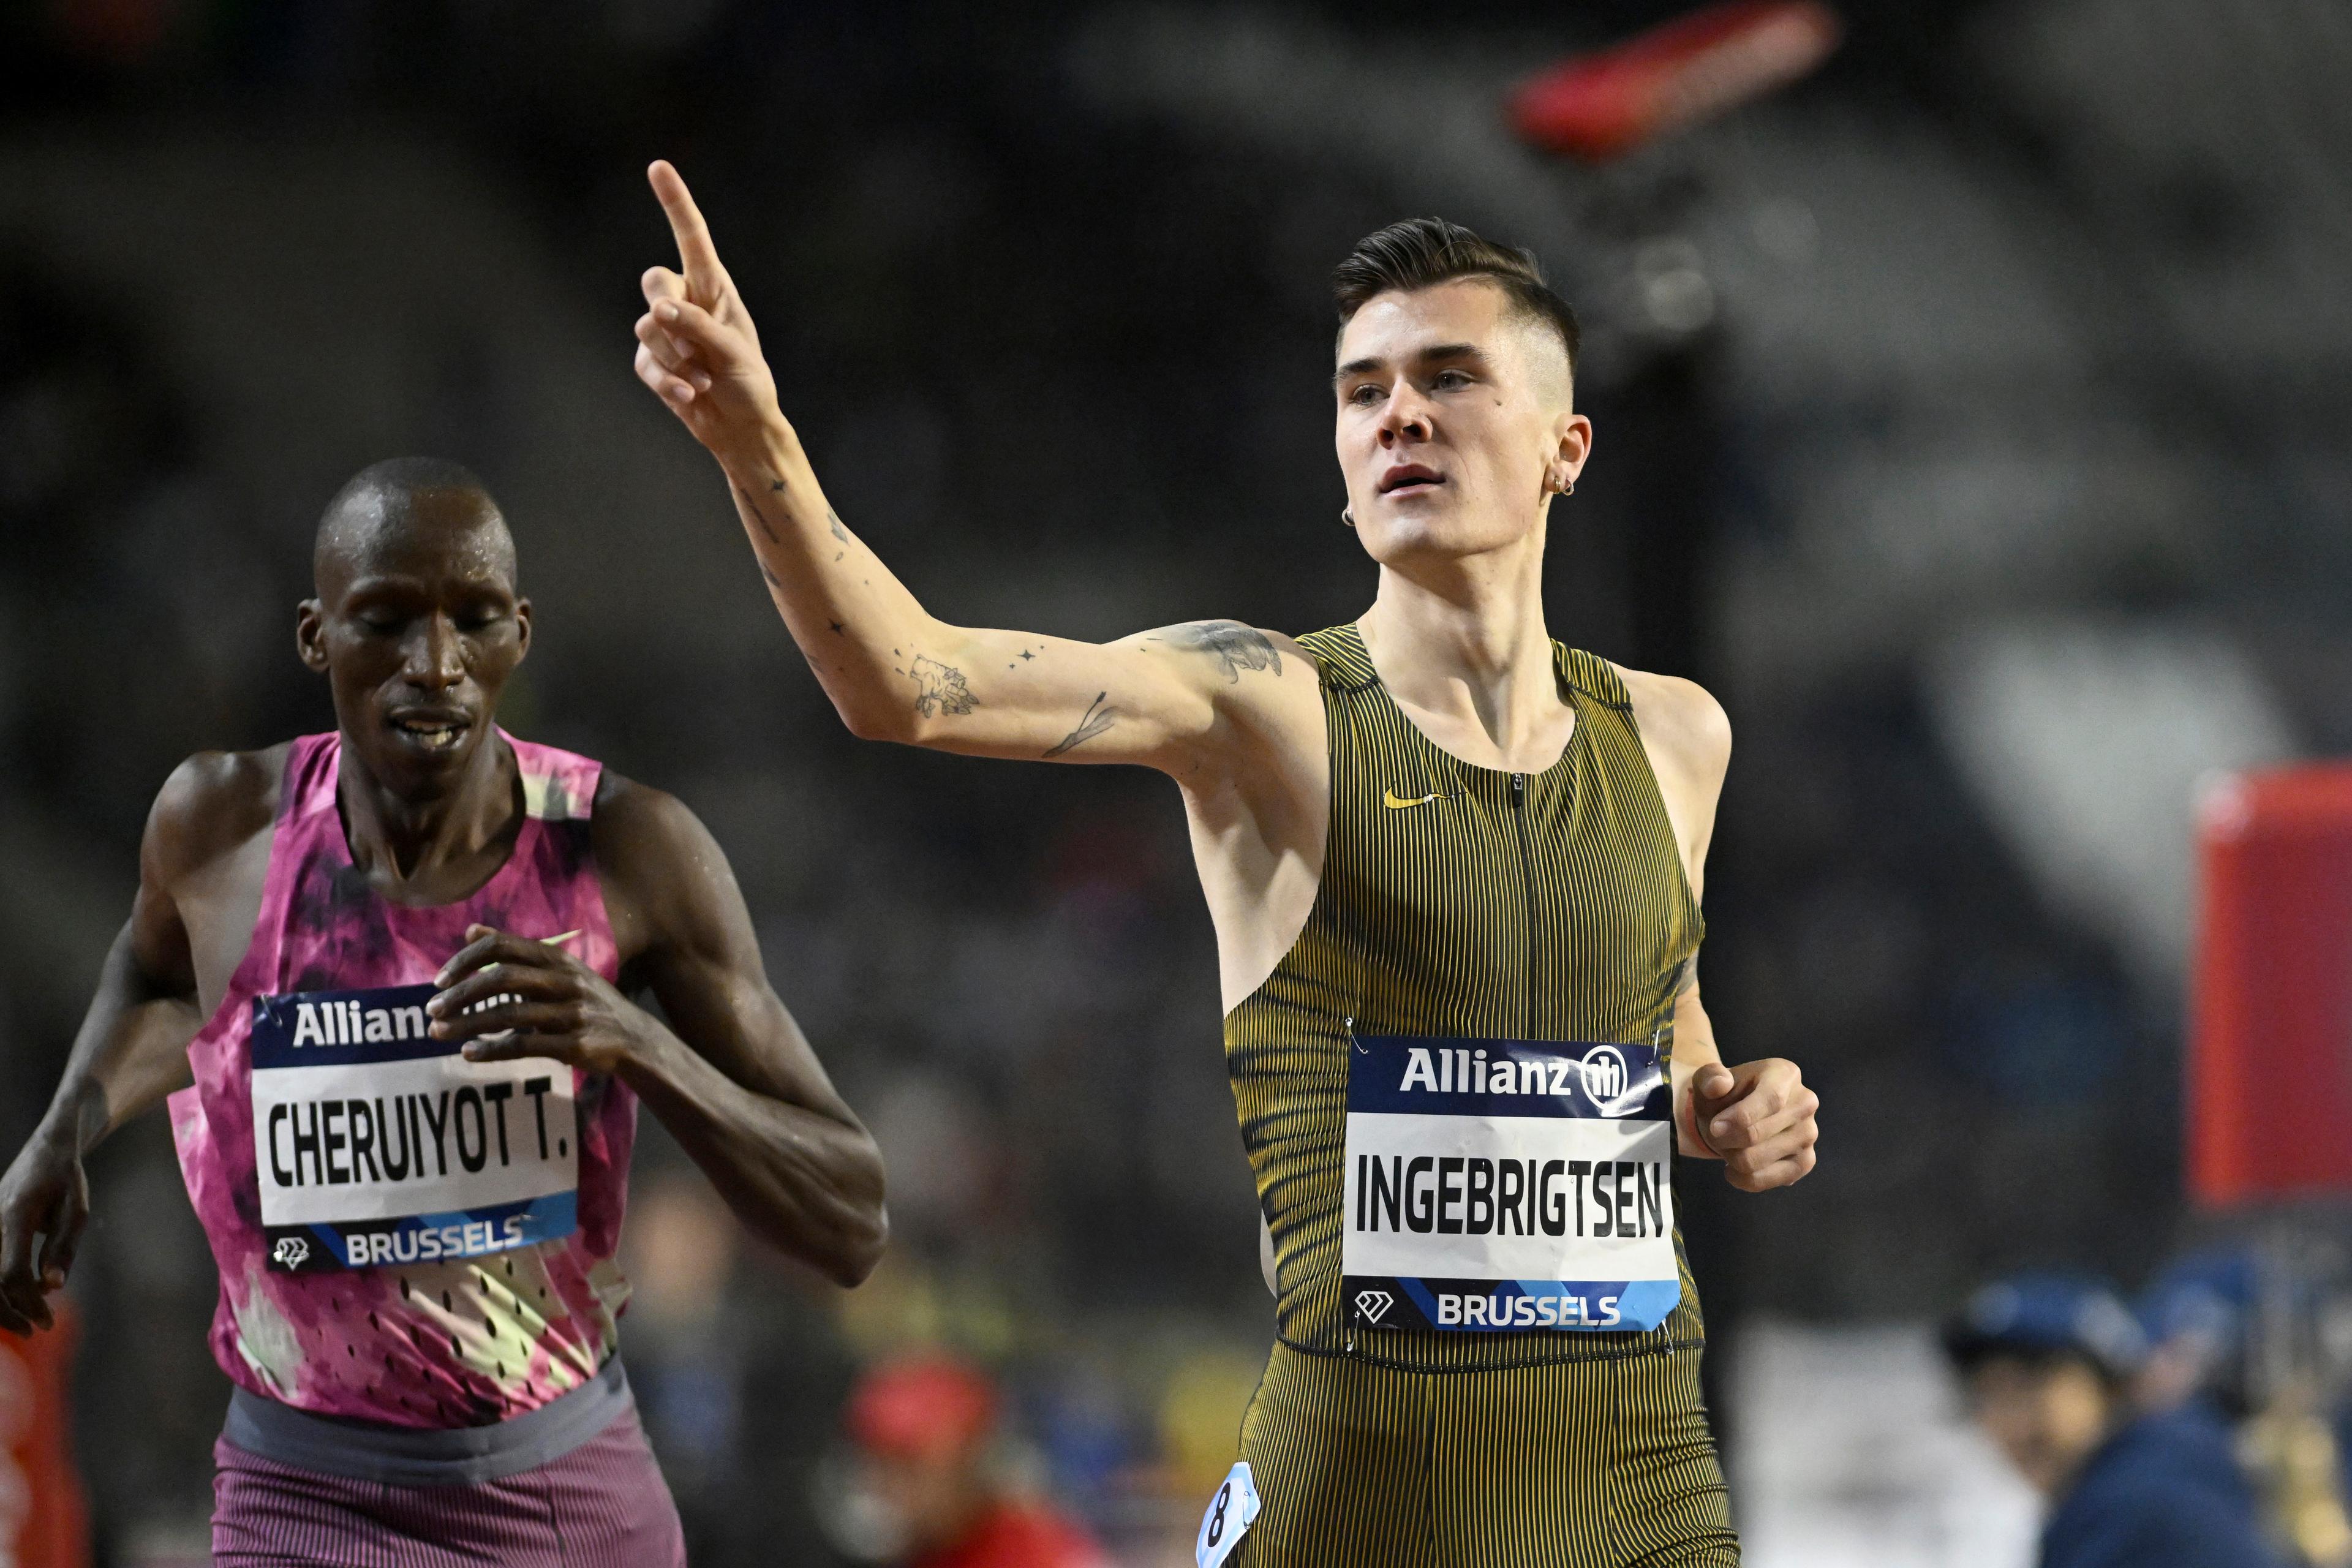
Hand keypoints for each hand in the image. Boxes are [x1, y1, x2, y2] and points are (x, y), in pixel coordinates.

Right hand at [0, 1126, 88, 1334]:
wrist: (44, 1150)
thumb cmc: (66, 1178)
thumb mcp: (76, 1209)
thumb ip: (63, 1247)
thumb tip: (53, 1287)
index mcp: (15, 1215)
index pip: (12, 1272)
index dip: (28, 1302)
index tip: (48, 1320)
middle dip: (9, 1313)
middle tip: (37, 1328)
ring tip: (27, 1322)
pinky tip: (23, 1296)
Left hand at [427, 925, 657, 1076]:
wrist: (635, 1039)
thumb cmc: (588, 1002)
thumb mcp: (558, 969)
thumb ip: (515, 951)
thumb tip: (471, 930)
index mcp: (557, 958)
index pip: (502, 946)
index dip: (466, 960)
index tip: (439, 980)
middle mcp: (564, 981)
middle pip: (502, 978)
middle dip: (461, 994)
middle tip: (432, 1010)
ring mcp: (570, 1013)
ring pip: (508, 1014)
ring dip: (467, 1023)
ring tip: (438, 1033)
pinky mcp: (573, 1045)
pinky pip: (524, 1046)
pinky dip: (492, 1050)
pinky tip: (469, 1053)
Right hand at [633, 160, 782, 459]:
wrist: (741, 427)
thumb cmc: (749, 383)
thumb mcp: (734, 351)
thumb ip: (698, 326)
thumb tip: (657, 311)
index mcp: (714, 288)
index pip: (692, 238)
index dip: (675, 203)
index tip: (659, 167)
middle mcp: (686, 302)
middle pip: (654, 281)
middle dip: (668, 312)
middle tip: (697, 347)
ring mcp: (665, 332)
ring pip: (646, 327)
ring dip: (677, 358)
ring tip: (704, 378)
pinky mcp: (653, 362)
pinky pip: (645, 363)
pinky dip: (668, 382)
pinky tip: (691, 396)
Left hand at [1690, 1058, 1817, 1192]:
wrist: (1733, 1117)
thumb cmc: (1723, 1095)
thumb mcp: (1709, 1080)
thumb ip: (1709, 1077)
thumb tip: (1719, 1084)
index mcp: (1785, 1074)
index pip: (1771, 1099)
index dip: (1739, 1117)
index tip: (1715, 1127)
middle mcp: (1805, 1103)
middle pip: (1757, 1134)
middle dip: (1723, 1139)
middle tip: (1715, 1133)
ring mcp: (1808, 1135)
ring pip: (1755, 1161)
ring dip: (1729, 1157)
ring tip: (1728, 1145)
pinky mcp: (1804, 1163)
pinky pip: (1765, 1181)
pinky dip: (1741, 1178)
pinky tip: (1734, 1167)